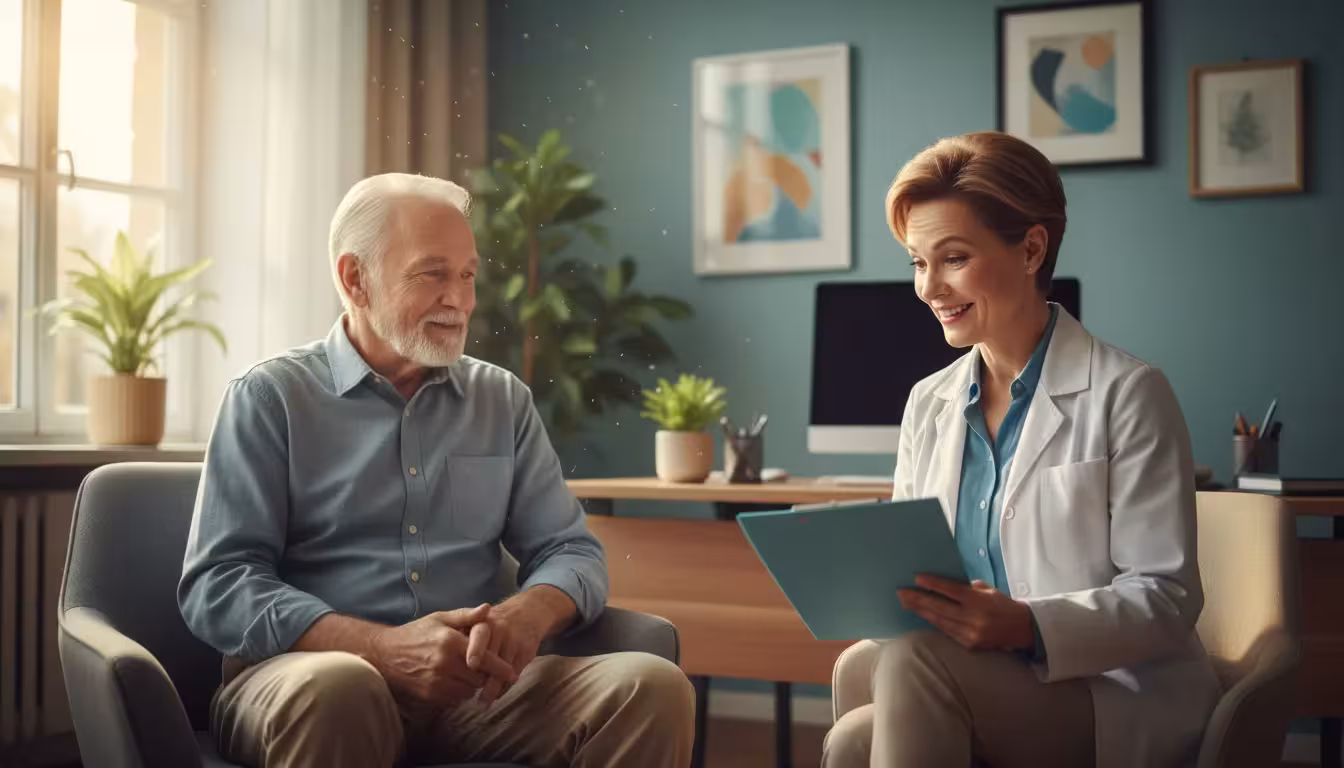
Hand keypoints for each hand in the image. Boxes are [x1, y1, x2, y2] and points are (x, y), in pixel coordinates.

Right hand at [367, 604, 518, 710]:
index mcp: (450, 642)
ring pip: (469, 691)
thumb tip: (488, 609)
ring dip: (471, 685)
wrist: (386, 654)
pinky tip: (452, 681)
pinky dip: (458, 693)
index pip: (485, 660)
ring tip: (465, 673)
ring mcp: (436, 681)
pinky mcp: (430, 695)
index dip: (502, 669)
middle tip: (481, 669)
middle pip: (480, 679)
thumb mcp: (440, 618)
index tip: (513, 674)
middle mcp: (444, 663)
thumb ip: (466, 616)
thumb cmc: (417, 633)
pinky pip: (455, 700)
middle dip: (484, 675)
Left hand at [465, 586, 574, 705]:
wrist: (528, 611)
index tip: (471, 664)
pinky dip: (505, 686)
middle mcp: (501, 630)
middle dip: (483, 677)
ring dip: (493, 688)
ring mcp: (515, 642)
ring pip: (503, 670)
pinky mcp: (527, 652)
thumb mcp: (478, 621)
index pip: (480, 635)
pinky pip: (515, 673)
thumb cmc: (494, 622)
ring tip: (482, 703)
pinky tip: (496, 695)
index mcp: (485, 622)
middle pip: (492, 658)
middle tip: (470, 695)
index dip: (476, 649)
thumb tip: (444, 656)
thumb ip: (462, 635)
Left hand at [898, 575, 1036, 652]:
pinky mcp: (969, 644)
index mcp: (979, 601)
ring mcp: (971, 633)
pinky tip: (923, 617)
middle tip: (901, 593)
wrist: (1023, 629)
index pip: (951, 590)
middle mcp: (974, 618)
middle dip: (919, 600)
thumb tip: (942, 585)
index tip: (917, 579)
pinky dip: (934, 623)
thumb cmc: (1003, 605)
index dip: (933, 585)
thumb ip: (968, 588)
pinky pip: (947, 632)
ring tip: (906, 604)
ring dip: (922, 612)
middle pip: (940, 607)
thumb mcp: (988, 591)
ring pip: (940, 621)